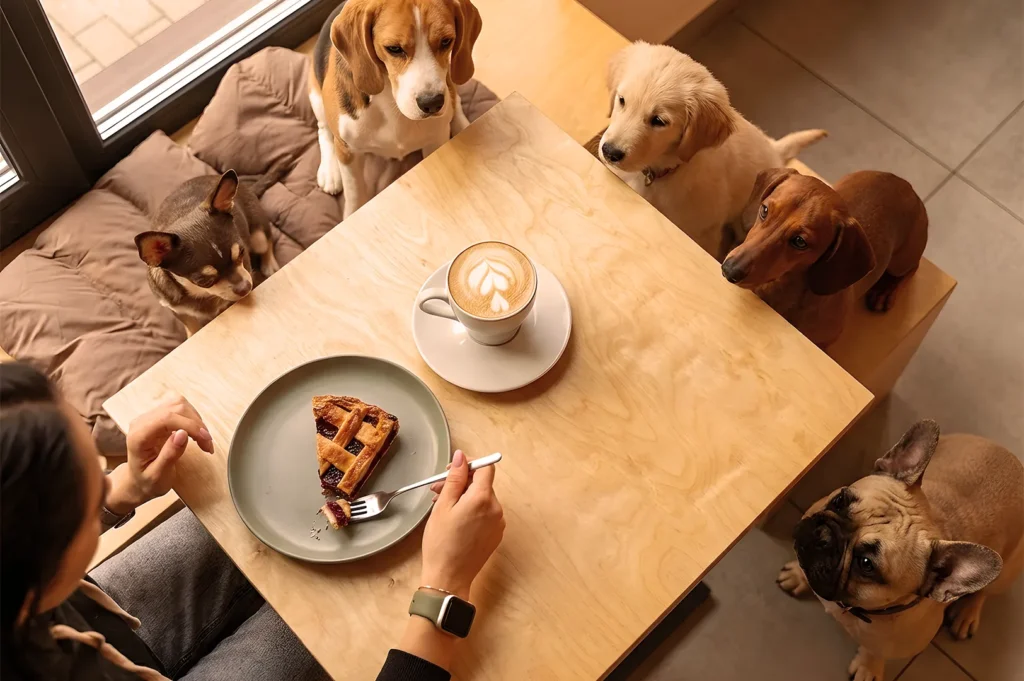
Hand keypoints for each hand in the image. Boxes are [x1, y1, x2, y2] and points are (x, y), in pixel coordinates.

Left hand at [106, 395, 213, 512]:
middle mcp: (142, 421)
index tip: (205, 440)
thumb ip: (169, 455)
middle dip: (197, 424)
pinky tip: (196, 434)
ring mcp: (150, 417)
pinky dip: (193, 419)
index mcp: (138, 436)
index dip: (190, 425)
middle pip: (176, 408)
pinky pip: (180, 409)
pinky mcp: (159, 416)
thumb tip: (183, 433)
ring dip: (196, 421)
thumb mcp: (158, 476)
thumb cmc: (147, 482)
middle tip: (207, 445)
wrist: (138, 481)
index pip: (167, 418)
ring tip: (203, 440)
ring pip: (180, 404)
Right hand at [419, 450, 504, 598]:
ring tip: (443, 505)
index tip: (452, 470)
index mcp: (483, 499)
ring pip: (483, 499)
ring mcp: (498, 523)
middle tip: (438, 489)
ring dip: (464, 497)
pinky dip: (472, 510)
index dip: (469, 464)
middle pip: (482, 484)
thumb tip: (461, 457)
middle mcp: (496, 509)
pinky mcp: (496, 534)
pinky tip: (455, 519)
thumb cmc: (441, 543)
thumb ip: (454, 479)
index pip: (485, 468)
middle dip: (461, 483)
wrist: (448, 577)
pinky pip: (486, 513)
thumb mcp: (443, 506)